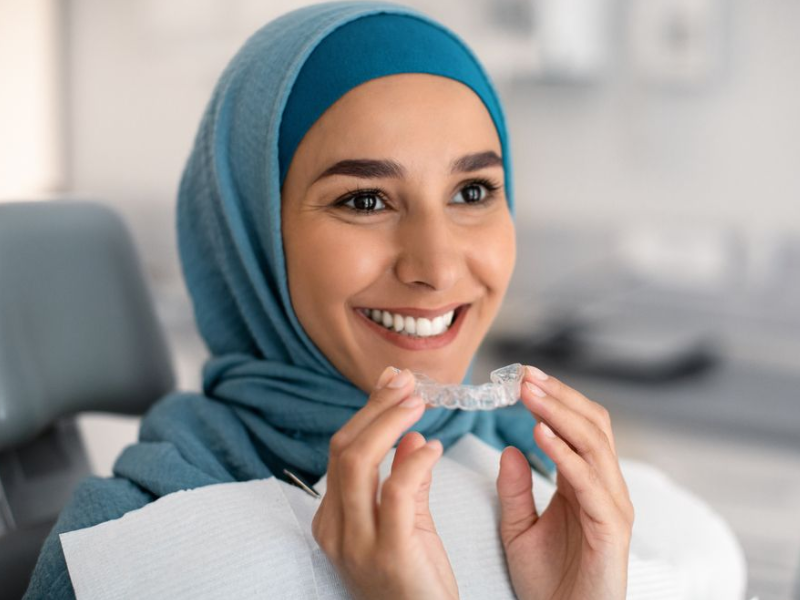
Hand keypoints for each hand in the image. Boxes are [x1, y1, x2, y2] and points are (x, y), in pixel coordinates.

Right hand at [312, 367, 458, 599]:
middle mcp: (335, 528)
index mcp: (333, 518)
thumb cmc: (417, 579)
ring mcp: (357, 542)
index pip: (342, 451)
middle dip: (376, 408)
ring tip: (418, 402)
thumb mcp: (407, 523)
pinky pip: (395, 492)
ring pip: (358, 462)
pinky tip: (434, 447)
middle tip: (406, 383)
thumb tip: (410, 436)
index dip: (368, 412)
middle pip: (344, 449)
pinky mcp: (389, 552)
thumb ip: (404, 479)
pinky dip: (414, 461)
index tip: (393, 383)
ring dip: (389, 422)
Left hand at [496, 366, 633, 599]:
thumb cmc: (548, 582)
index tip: (521, 377)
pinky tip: (539, 434)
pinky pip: (589, 482)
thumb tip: (510, 448)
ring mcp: (612, 506)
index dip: (554, 399)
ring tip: (529, 393)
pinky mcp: (611, 529)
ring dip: (560, 413)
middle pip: (592, 425)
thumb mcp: (518, 529)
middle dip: (559, 396)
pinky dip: (565, 454)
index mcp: (584, 484)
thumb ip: (514, 489)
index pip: (578, 427)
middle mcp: (604, 488)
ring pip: (594, 444)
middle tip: (525, 375)